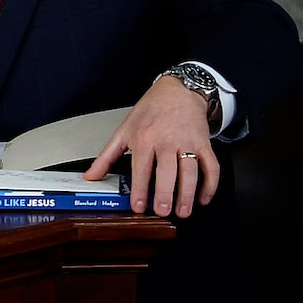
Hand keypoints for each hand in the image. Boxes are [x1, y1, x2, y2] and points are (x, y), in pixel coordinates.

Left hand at [84, 76, 219, 218]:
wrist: (176, 91)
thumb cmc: (150, 111)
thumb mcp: (123, 130)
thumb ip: (106, 156)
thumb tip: (91, 176)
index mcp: (144, 139)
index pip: (141, 168)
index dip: (140, 190)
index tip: (139, 207)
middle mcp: (166, 141)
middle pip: (167, 171)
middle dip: (166, 194)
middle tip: (163, 211)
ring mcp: (187, 142)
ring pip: (190, 171)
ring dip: (187, 194)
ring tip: (183, 210)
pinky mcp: (203, 144)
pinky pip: (211, 166)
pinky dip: (210, 184)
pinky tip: (203, 198)